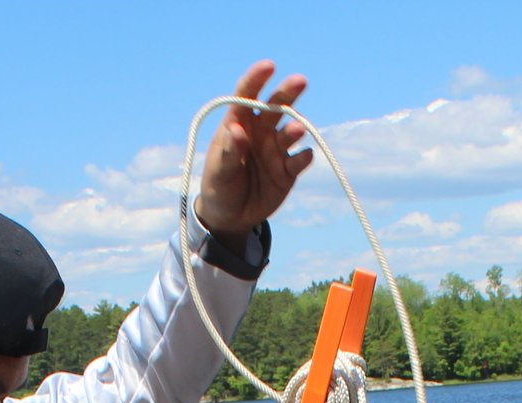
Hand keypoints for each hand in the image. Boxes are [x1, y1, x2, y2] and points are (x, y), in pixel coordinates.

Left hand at [195, 60, 312, 239]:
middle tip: (300, 81)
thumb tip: (237, 130)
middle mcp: (260, 132)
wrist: (230, 217)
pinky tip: (303, 156)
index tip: (269, 66)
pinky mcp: (288, 171)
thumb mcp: (219, 173)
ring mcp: (276, 151)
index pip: (247, 95)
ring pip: (290, 133)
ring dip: (295, 129)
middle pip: (276, 107)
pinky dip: (303, 157)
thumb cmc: (218, 187)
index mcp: (238, 124)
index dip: (257, 79)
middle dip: (288, 93)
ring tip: (296, 130)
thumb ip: (229, 152)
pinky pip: (299, 161)